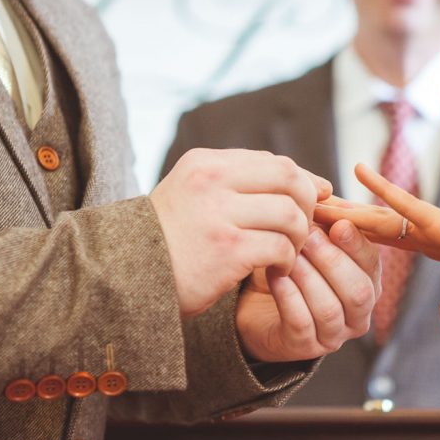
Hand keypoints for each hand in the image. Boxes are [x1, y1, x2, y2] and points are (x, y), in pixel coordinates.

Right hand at [151, 148, 331, 317]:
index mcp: (205, 163)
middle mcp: (211, 181)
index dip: (304, 182)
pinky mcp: (227, 250)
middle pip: (289, 180)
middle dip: (307, 205)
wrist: (125, 278)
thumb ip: (239, 184)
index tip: (314, 202)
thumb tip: (309, 181)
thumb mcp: (194, 196)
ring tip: (287, 254)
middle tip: (301, 230)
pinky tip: (276, 271)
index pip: (275, 162)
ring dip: (298, 238)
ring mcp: (218, 215)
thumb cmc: (170, 241)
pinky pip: (280, 247)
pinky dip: (287, 261)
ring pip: (289, 215)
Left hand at [235, 219, 378, 361]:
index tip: (337, 223)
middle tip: (307, 235)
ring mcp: (332, 335)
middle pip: (358, 291)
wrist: (254, 303)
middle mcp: (357, 314)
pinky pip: (301, 323)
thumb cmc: (290, 265)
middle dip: (332, 260)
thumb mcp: (308, 238)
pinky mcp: (303, 347)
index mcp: (367, 283)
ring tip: (288, 254)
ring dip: (309, 277)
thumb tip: (322, 189)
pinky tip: (274, 275)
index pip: (372, 265)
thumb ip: (320, 218)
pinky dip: (288, 296)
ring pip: (329, 308)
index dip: (356, 244)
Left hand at [314, 163, 439, 327]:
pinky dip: (384, 191)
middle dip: (336, 219)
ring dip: (344, 208)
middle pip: (369, 224)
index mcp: (435, 245)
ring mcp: (434, 224)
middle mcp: (428, 230)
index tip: (325, 234)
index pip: (382, 239)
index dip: (352, 237)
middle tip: (301, 210)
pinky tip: (359, 172)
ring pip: (378, 214)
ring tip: (312, 196)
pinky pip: (408, 205)